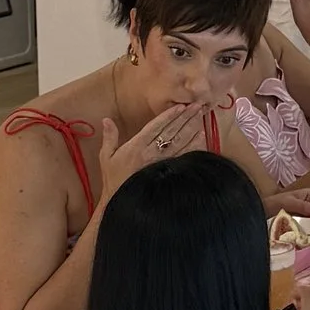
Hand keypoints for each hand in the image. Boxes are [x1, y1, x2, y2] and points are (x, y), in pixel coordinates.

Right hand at [95, 103, 210, 195]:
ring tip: (201, 115)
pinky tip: (202, 136)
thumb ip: (109, 137)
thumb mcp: (106, 158)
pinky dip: (194, 145)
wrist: (123, 204)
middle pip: (171, 131)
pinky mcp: (170, 173)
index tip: (181, 106)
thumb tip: (106, 120)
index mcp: (136, 147)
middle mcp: (151, 153)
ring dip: (192, 127)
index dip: (169, 115)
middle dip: (185, 117)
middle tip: (197, 105)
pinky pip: (184, 156)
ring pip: (180, 141)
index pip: (156, 126)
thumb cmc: (114, 180)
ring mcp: (162, 163)